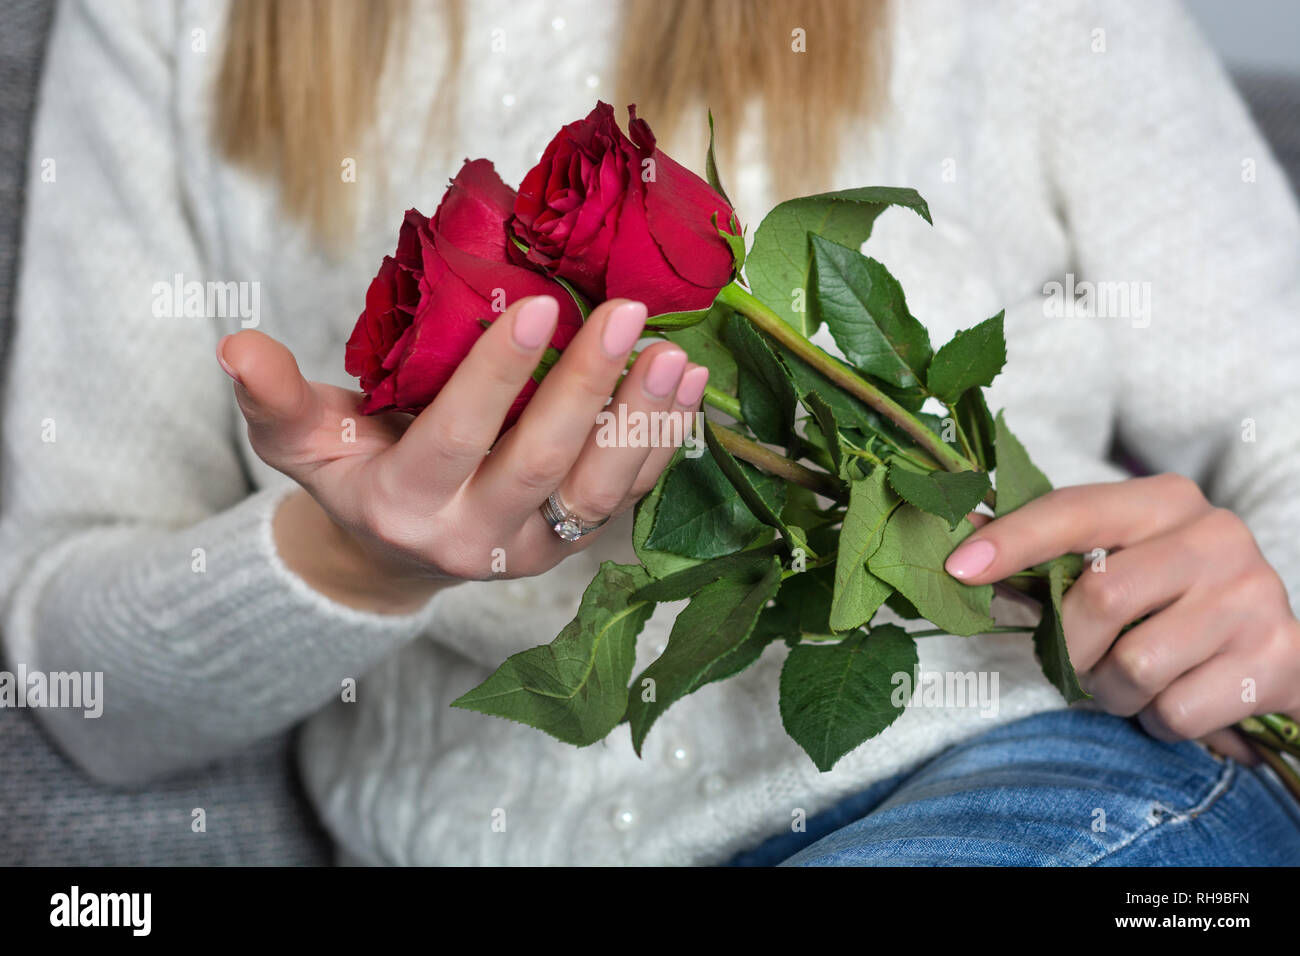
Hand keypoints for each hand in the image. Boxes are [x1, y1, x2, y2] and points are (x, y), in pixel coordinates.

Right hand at [218, 296, 707, 613]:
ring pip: (598, 496)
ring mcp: (532, 551)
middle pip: (541, 466)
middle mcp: (473, 540)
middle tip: (628, 315)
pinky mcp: (572, 545)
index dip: (496, 376)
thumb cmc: (354, 473)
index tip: (538, 305)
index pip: (455, 438)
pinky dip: (662, 448)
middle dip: (586, 390)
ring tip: (675, 357)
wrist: (398, 549)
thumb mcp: (301, 441)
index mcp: (405, 505)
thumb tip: (233, 344)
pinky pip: (627, 502)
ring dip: (642, 426)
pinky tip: (689, 389)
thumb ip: (273, 397)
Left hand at [945, 473, 1299, 760]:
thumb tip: (954, 538)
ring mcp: (1254, 596)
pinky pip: (1176, 711)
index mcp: (1165, 500)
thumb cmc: (1171, 602)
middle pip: (1100, 597)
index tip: (958, 569)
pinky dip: (1158, 720)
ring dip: (1113, 691)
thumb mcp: (1117, 561)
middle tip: (1079, 660)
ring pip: (1135, 665)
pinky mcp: (1277, 660)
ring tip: (1133, 680)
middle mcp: (1216, 536)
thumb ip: (1045, 552)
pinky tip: (1179, 696)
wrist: (1277, 652)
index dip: (1011, 541)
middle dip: (1070, 647)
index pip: (1073, 511)